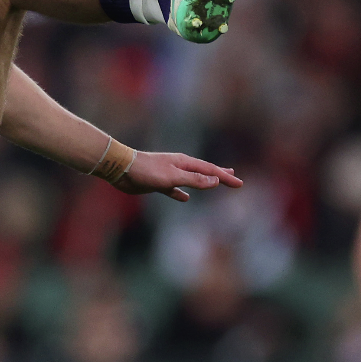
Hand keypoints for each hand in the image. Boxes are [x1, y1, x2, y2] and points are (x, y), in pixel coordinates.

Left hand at [115, 152, 241, 200]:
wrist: (121, 168)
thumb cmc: (146, 171)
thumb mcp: (173, 176)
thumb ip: (194, 179)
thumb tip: (215, 181)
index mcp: (184, 163)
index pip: (210, 170)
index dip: (225, 177)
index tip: (239, 183)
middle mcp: (178, 167)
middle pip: (203, 171)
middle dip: (219, 175)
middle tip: (234, 177)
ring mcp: (168, 175)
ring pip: (191, 180)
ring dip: (203, 182)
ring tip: (214, 183)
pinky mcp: (158, 184)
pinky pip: (175, 189)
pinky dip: (182, 194)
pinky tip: (185, 199)